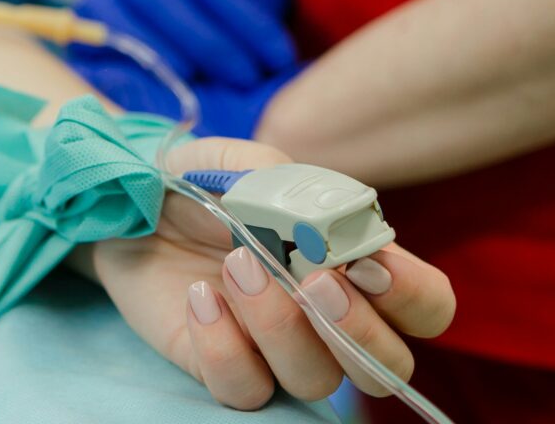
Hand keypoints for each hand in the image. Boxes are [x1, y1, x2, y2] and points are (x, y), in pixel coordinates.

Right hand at [68, 0, 296, 91]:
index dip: (243, 20)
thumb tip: (269, 71)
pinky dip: (123, 66)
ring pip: (118, 17)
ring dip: (161, 58)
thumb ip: (254, 12)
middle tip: (246, 77)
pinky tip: (161, 88)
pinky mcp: (90, 14)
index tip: (278, 57)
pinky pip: (92, 41)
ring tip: (201, 86)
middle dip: (205, 42)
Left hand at [81, 137, 455, 408]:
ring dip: (279, 325)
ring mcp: (276, 348)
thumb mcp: (237, 164)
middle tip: (312, 280)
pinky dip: (224, 348)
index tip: (367, 263)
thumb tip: (317, 225)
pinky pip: (246, 389)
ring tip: (234, 265)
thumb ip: (282, 183)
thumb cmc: (199, 185)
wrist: (129, 208)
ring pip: (314, 379)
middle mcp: (326, 318)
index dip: (412, 295)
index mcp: (355, 265)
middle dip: (357, 329)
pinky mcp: (224, 367)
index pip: (426, 305)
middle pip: (388, 365)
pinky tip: (200, 299)